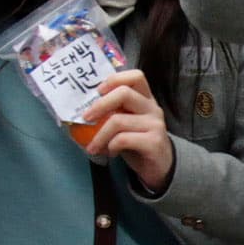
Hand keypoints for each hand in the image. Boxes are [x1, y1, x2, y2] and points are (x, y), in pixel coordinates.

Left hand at [82, 70, 172, 189]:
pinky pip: (123, 139)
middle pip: (124, 93)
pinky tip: (110, 152)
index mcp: (146, 99)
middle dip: (100, 105)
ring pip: (118, 120)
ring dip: (99, 135)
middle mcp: (152, 108)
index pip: (136, 76)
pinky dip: (110, 146)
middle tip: (86, 118)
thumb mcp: (126, 123)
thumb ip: (113, 112)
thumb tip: (82, 111)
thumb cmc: (138, 143)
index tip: (98, 91)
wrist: (161, 168)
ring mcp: (155, 125)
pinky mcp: (154, 142)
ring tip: (93, 146)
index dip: (115, 79)